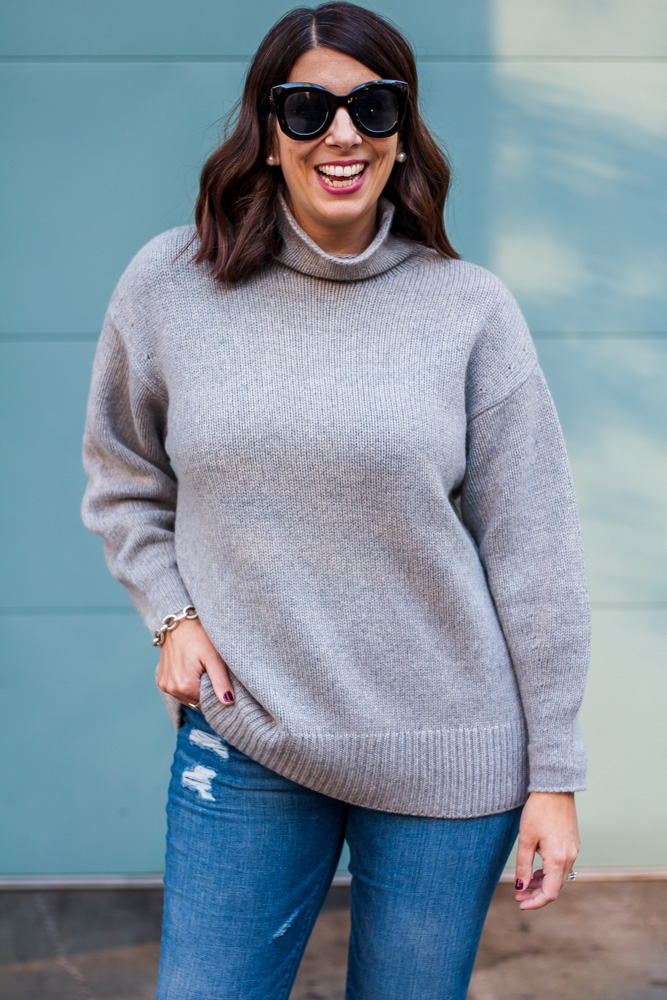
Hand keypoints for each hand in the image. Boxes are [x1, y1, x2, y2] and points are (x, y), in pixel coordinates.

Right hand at [155, 615, 234, 708]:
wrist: (178, 623)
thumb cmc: (198, 636)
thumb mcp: (213, 657)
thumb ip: (221, 682)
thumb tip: (228, 702)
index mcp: (185, 686)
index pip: (206, 702)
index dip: (215, 692)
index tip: (219, 678)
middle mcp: (171, 689)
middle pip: (196, 701)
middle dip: (205, 690)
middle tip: (210, 670)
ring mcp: (164, 685)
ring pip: (187, 697)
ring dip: (195, 688)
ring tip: (199, 668)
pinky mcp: (161, 680)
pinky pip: (177, 690)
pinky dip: (185, 684)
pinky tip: (190, 668)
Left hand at [514, 791, 579, 909]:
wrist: (554, 788)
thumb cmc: (538, 811)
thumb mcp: (526, 839)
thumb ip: (523, 866)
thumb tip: (521, 886)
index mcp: (559, 859)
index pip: (550, 893)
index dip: (535, 902)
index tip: (520, 904)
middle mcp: (570, 857)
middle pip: (555, 887)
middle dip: (536, 893)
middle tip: (518, 894)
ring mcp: (574, 850)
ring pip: (559, 876)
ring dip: (543, 883)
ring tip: (525, 882)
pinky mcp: (573, 843)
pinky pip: (563, 865)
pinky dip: (550, 871)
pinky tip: (537, 869)